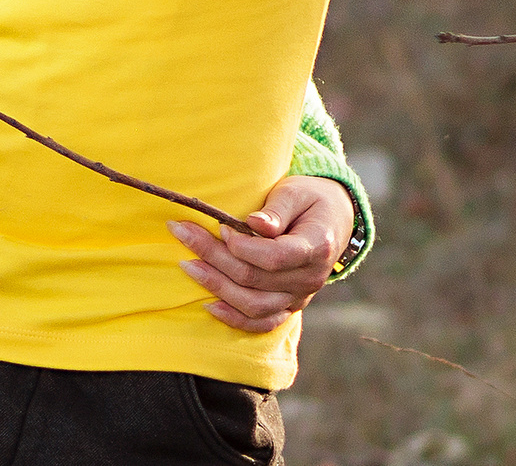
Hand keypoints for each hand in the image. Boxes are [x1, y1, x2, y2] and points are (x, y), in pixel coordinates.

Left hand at [169, 175, 353, 333]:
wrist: (333, 221)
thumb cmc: (310, 199)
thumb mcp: (297, 192)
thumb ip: (277, 209)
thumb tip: (253, 223)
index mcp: (316, 247)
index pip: (274, 257)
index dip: (243, 246)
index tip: (220, 227)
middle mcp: (309, 279)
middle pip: (255, 279)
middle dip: (213, 256)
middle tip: (182, 233)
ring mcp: (299, 297)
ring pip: (254, 305)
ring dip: (216, 286)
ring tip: (187, 264)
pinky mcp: (288, 307)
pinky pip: (261, 323)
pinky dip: (234, 319)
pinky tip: (208, 305)